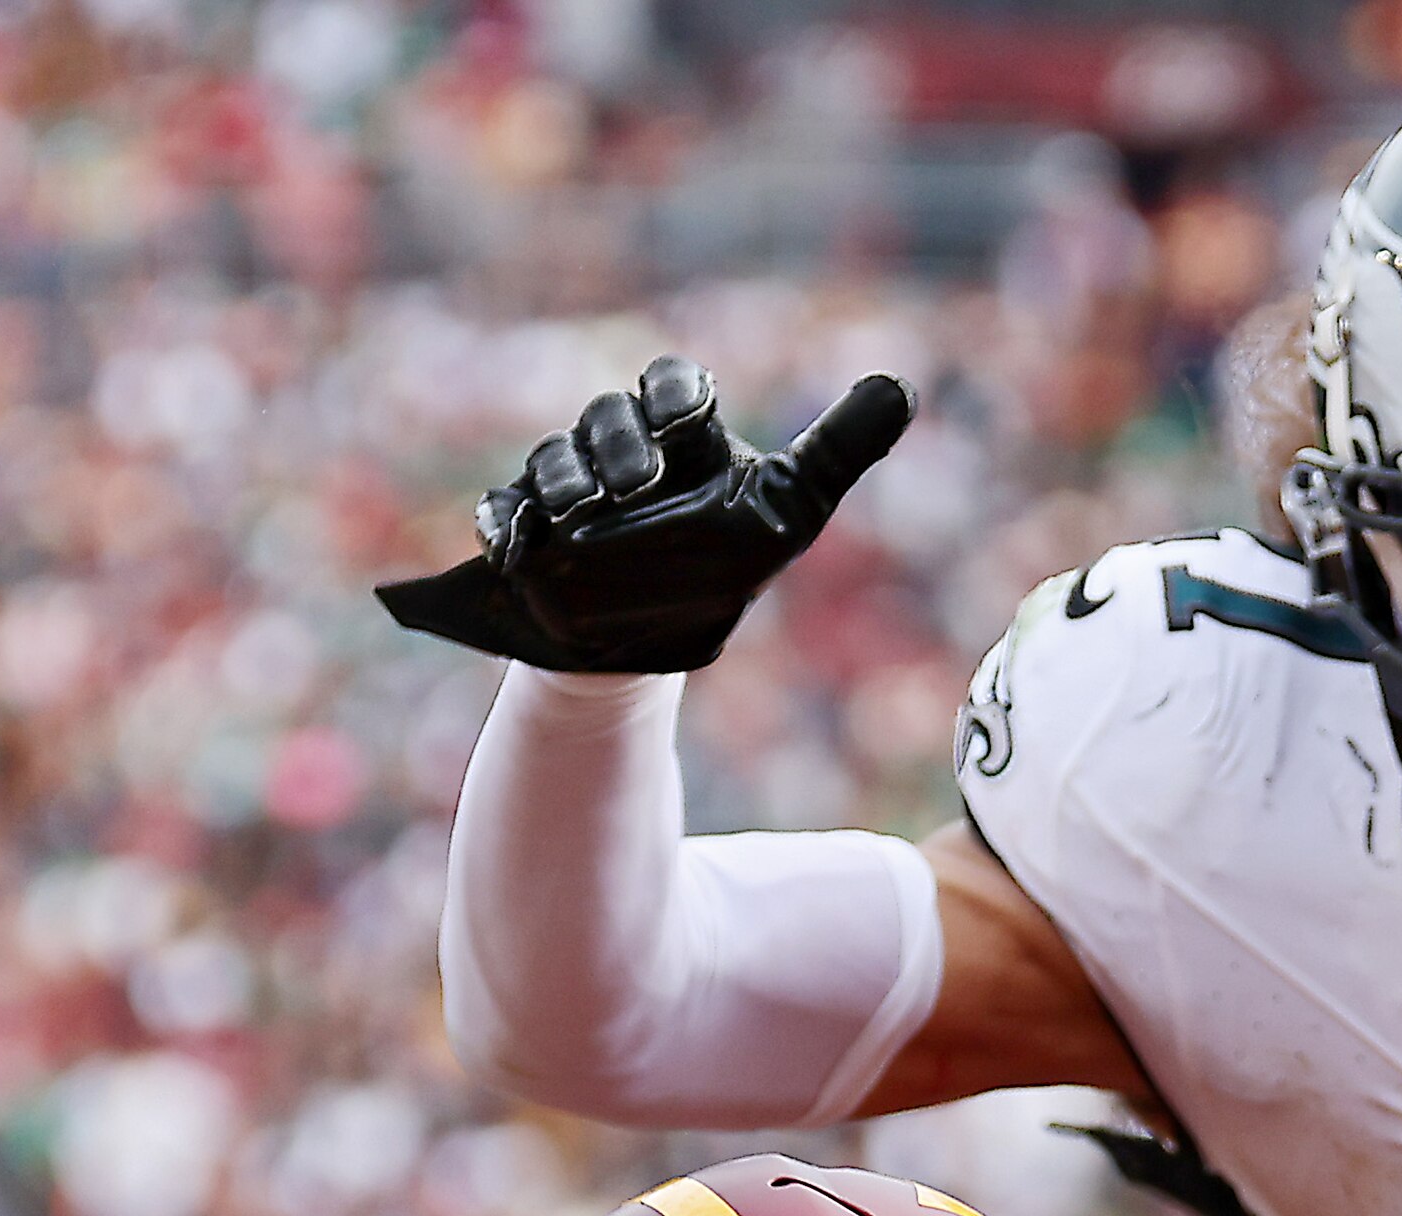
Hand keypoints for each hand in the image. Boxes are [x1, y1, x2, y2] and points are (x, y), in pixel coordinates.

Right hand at [379, 355, 912, 673]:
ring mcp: (565, 488)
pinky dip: (505, 521)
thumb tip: (900, 385)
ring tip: (580, 512)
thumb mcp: (792, 510)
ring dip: (565, 478)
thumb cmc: (723, 568)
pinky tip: (516, 539)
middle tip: (633, 484)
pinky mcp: (524, 531)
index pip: (673, 386)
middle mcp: (619, 449)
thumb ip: (840, 448)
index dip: (676, 393)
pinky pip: (501, 512)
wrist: (653, 643)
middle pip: (609, 416)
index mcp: (680, 435)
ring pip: (554, 458)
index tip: (689, 421)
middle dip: (620, 444)